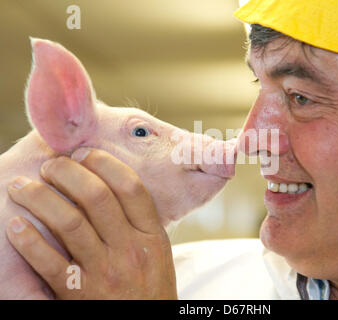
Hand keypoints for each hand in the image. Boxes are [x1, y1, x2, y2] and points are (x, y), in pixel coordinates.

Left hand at [6, 148, 176, 298]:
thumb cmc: (150, 291)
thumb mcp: (158, 255)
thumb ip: (139, 224)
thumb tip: (106, 186)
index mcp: (153, 237)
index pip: (130, 187)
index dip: (103, 163)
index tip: (83, 153)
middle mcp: (130, 250)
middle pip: (96, 196)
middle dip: (66, 172)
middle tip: (49, 166)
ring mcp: (104, 273)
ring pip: (68, 222)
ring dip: (39, 198)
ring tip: (22, 187)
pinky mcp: (78, 295)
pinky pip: (48, 262)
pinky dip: (28, 242)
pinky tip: (16, 227)